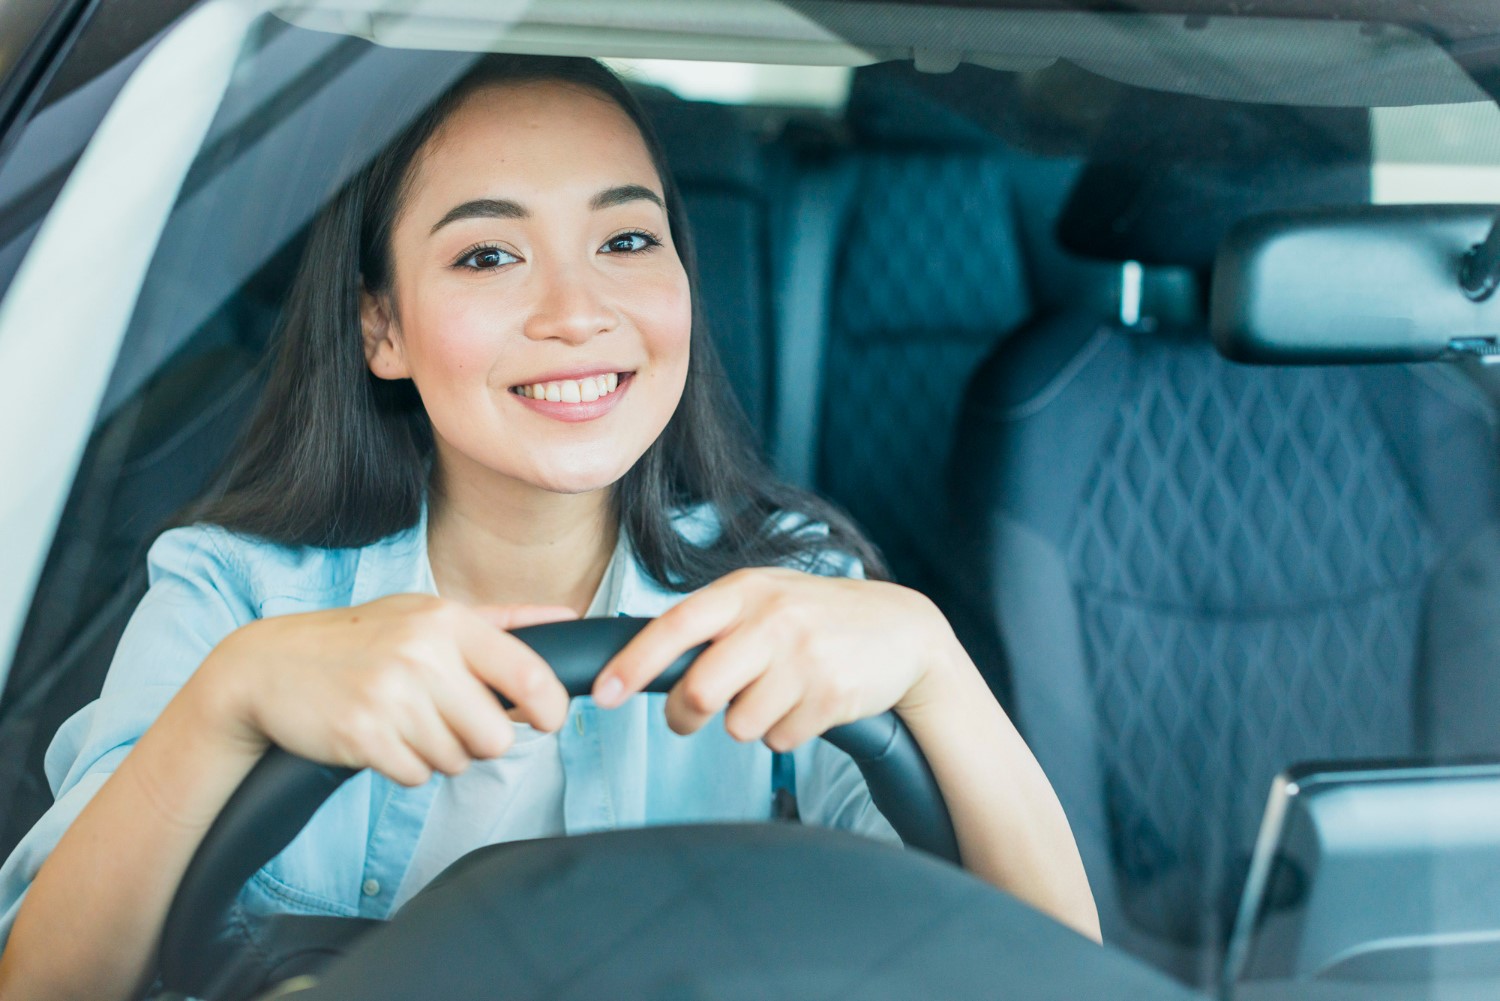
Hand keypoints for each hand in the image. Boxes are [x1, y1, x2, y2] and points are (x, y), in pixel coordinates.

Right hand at [191, 595, 576, 785]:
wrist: (268, 667)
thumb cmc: (361, 640)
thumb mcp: (428, 614)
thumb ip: (503, 621)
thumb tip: (567, 620)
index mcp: (447, 621)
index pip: (528, 675)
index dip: (550, 708)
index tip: (548, 720)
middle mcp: (422, 654)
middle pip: (497, 736)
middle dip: (479, 740)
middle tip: (448, 720)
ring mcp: (390, 696)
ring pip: (456, 760)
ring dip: (437, 753)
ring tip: (405, 722)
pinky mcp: (363, 735)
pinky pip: (416, 776)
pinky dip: (404, 767)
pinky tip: (382, 738)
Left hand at [591, 568, 953, 750]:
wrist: (901, 630)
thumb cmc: (815, 617)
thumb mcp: (765, 598)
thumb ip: (713, 623)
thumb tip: (639, 663)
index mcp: (746, 589)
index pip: (676, 626)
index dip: (634, 662)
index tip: (604, 693)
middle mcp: (775, 618)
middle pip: (701, 690)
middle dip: (686, 715)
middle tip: (690, 717)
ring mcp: (806, 657)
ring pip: (740, 724)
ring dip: (749, 722)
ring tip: (777, 693)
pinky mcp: (833, 695)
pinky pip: (779, 740)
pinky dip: (785, 732)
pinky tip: (807, 702)